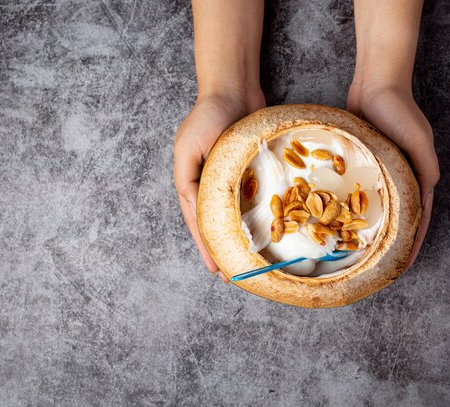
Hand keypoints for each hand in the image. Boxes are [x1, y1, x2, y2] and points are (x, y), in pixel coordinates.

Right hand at [174, 90, 264, 281]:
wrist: (232, 88)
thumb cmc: (209, 114)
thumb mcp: (192, 146)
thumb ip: (192, 177)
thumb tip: (198, 210)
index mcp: (190, 180)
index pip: (197, 221)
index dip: (206, 246)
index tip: (216, 269)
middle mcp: (206, 182)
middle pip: (212, 222)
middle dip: (220, 249)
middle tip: (231, 275)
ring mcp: (225, 177)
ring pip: (230, 214)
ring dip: (235, 236)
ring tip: (244, 259)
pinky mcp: (244, 169)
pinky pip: (247, 197)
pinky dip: (250, 215)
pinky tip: (260, 229)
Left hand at [348, 82, 439, 268]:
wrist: (376, 83)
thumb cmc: (397, 109)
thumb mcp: (416, 139)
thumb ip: (424, 165)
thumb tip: (428, 193)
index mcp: (421, 172)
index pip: (420, 216)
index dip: (413, 242)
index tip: (403, 265)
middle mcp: (406, 172)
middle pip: (403, 214)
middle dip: (396, 240)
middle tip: (382, 263)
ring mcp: (387, 166)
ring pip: (383, 203)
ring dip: (378, 224)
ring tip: (366, 247)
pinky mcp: (369, 158)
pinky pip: (366, 187)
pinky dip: (361, 203)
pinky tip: (348, 217)